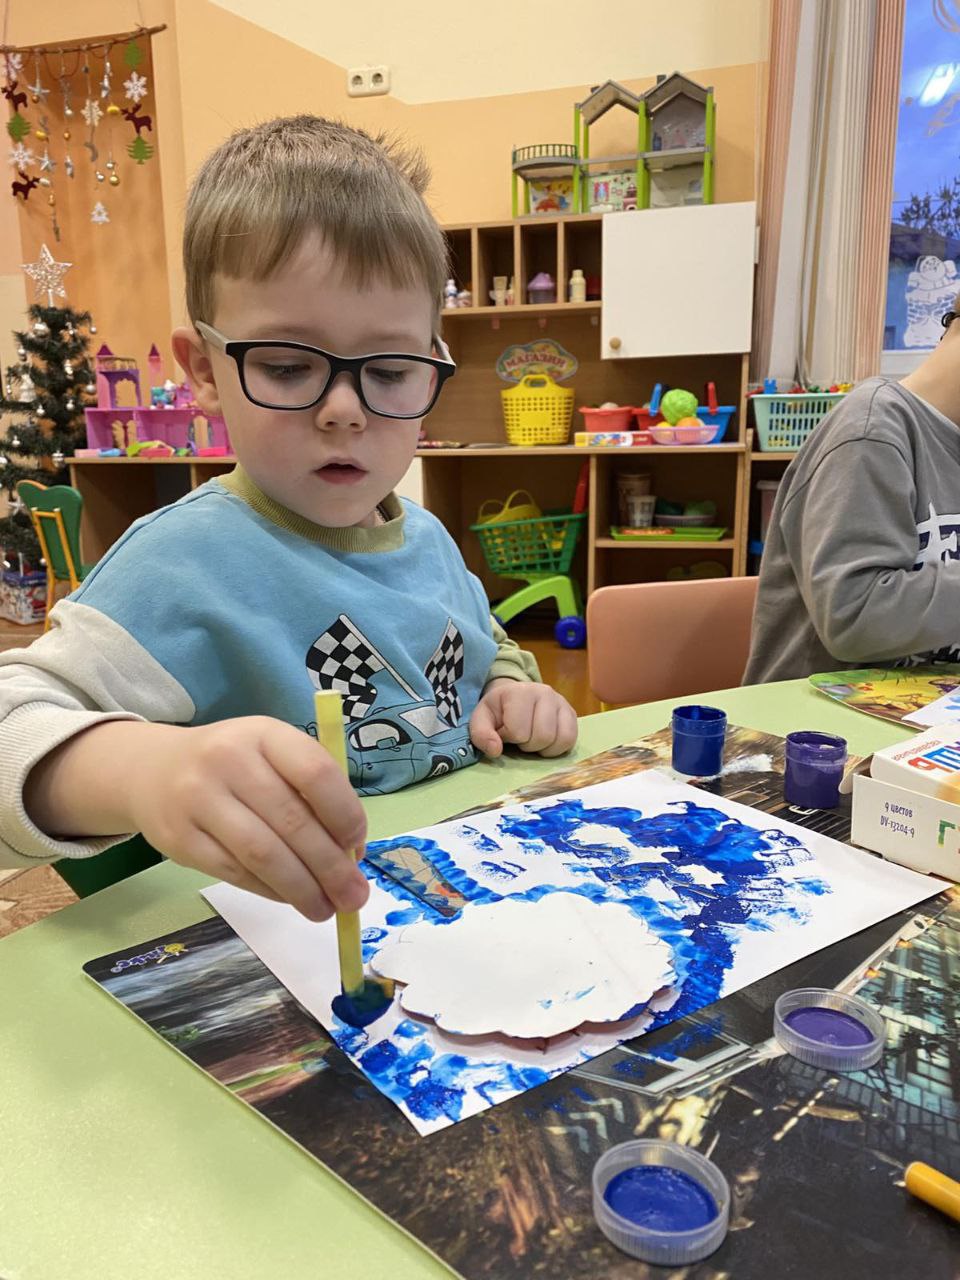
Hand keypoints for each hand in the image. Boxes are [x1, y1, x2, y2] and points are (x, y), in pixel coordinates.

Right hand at [126, 717, 368, 920]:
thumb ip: (311, 793)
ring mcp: (198, 799)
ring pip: (263, 854)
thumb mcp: (271, 755)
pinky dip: (269, 891)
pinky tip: (289, 899)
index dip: (344, 814)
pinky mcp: (178, 838)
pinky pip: (234, 872)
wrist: (152, 770)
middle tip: (354, 897)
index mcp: (264, 734)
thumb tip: (350, 854)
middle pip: (292, 821)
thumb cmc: (234, 765)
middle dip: (330, 867)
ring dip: (301, 889)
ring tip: (325, 910)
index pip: (315, 773)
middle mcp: (228, 759)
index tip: (358, 846)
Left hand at [469, 678, 577, 759]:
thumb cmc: (498, 710)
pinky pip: (570, 740)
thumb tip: (495, 751)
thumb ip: (481, 735)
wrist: (513, 696)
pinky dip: (557, 749)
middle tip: (519, 738)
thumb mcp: (481, 719)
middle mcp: (545, 692)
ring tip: (532, 739)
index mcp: (520, 692)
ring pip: (559, 739)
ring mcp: (561, 702)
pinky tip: (545, 743)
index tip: (504, 731)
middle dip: (527, 745)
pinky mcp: (572, 713)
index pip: (518, 731)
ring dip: (543, 748)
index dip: (509, 738)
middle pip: (543, 736)